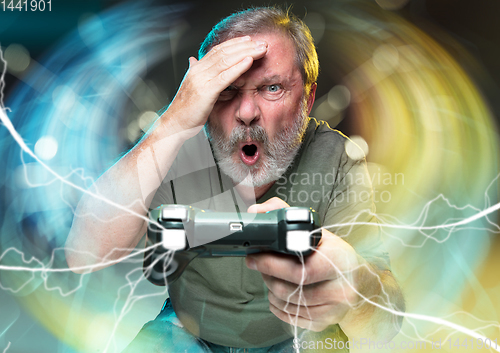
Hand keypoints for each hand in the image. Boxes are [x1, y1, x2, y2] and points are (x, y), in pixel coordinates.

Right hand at [165, 36, 267, 135]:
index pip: (217, 50)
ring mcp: (201, 80)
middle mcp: (198, 71)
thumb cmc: (185, 110)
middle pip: (224, 52)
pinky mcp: (205, 91)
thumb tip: (193, 59)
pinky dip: (238, 67)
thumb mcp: (192, 87)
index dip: (234, 44)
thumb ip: (196, 72)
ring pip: (226, 61)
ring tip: (260, 49)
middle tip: (261, 42)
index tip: (249, 40)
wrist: (174, 124)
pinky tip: (249, 61)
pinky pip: (224, 77)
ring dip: (246, 53)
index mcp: (196, 69)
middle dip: (244, 46)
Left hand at [246, 198, 361, 331]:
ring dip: (270, 290)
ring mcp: (333, 309)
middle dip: (267, 275)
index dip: (271, 264)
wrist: (359, 280)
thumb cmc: (333, 253)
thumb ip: (286, 214)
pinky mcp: (324, 322)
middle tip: (259, 265)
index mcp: (339, 260)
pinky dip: (277, 306)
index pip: (299, 269)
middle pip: (289, 289)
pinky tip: (279, 293)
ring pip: (287, 304)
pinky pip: (290, 317)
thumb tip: (257, 212)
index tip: (254, 257)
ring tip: (270, 276)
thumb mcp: (316, 230)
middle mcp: (340, 288)